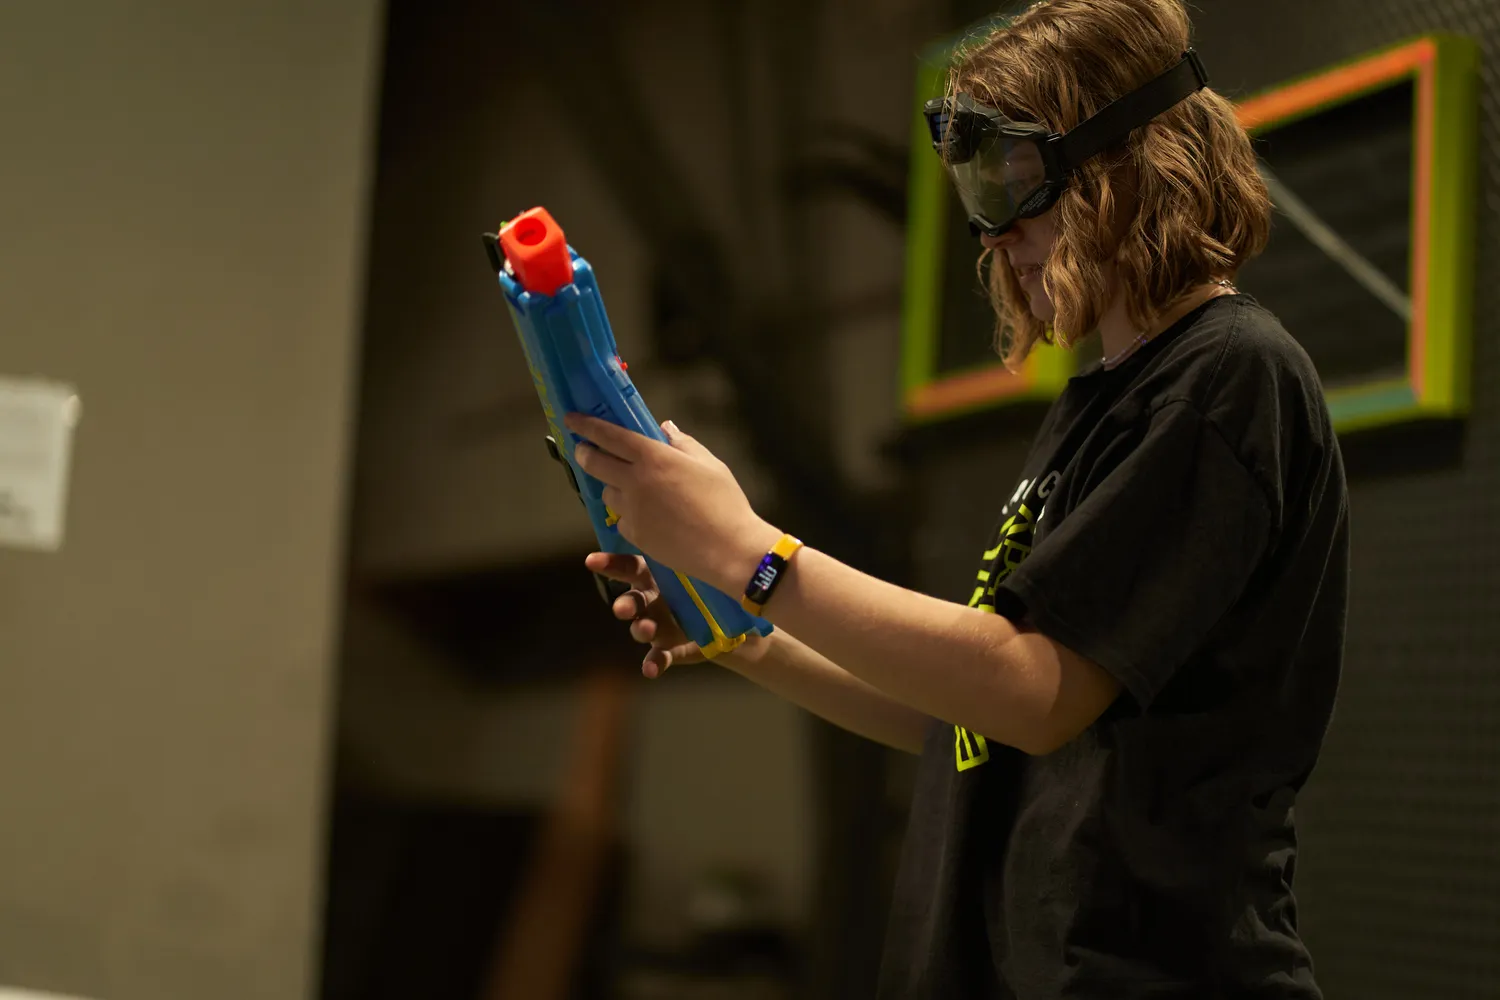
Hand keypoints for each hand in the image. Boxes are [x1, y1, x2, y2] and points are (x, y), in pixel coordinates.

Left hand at [565, 414, 781, 590]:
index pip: (610, 435)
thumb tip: (664, 428)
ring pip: (607, 492)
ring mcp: (631, 510)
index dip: (587, 425)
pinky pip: (622, 519)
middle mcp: (635, 481)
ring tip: (631, 487)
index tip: (572, 418)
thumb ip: (682, 443)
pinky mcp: (634, 535)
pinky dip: (629, 513)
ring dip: (612, 485)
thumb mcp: (709, 464)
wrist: (728, 549)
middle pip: (594, 463)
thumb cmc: (724, 502)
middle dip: (584, 453)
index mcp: (653, 457)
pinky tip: (650, 516)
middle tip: (583, 449)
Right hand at [587, 551, 768, 676]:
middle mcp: (651, 602)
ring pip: (642, 628)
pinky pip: (659, 657)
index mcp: (653, 577)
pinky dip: (654, 663)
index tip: (591, 561)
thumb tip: (684, 522)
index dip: (609, 565)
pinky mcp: (670, 649)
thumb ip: (686, 550)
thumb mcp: (698, 563)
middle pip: (631, 601)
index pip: (627, 568)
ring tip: (646, 629)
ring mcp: (659, 627)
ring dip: (641, 629)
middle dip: (625, 605)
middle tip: (623, 609)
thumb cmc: (709, 582)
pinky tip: (651, 669)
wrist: (736, 618)